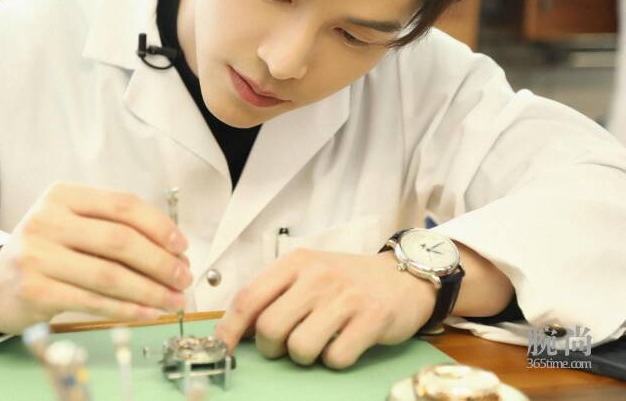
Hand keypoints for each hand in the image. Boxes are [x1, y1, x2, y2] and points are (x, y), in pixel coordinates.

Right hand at [0, 182, 192, 333]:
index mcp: (62, 195)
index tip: (182, 246)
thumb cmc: (47, 252)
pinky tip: (148, 312)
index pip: (122, 205)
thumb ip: (116, 230)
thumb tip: (174, 255)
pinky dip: (128, 309)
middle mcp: (47, 220)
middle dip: (160, 262)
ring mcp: (37, 255)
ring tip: (174, 300)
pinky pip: (93, 301)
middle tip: (184, 278)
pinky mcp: (34, 290)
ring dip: (150, 290)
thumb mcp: (73, 226)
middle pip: (119, 240)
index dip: (159, 226)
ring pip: (109, 274)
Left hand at [214, 249, 436, 368]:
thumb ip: (274, 295)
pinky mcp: (372, 318)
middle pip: (270, 328)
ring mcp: (346, 297)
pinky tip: (344, 344)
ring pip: (300, 348)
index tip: (222, 349)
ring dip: (304, 356)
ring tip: (318, 343)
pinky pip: (335, 359)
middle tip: (285, 345)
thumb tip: (239, 330)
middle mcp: (317, 276)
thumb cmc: (346, 280)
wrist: (403, 276)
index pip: (248, 298)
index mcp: (295, 263)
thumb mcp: (307, 274)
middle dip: (272, 348)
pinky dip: (334, 361)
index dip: (229, 329)